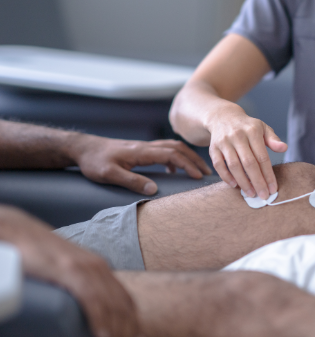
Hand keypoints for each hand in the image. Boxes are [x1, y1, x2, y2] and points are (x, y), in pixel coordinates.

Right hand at [0, 206, 144, 336]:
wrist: (18, 231)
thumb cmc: (38, 255)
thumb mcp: (66, 271)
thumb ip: (80, 286)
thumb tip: (85, 310)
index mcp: (100, 268)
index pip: (125, 300)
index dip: (134, 324)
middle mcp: (98, 267)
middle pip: (121, 307)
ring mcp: (85, 267)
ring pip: (108, 306)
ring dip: (115, 336)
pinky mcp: (69, 269)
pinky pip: (90, 297)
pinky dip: (98, 318)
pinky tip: (101, 336)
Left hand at [71, 136, 211, 194]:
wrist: (84, 148)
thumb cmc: (94, 162)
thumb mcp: (109, 175)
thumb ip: (132, 181)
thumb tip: (154, 189)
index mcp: (142, 152)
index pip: (172, 155)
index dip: (188, 165)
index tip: (199, 177)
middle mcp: (146, 146)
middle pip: (178, 148)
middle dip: (195, 160)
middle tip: (207, 173)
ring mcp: (145, 147)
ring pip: (173, 147)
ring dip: (188, 157)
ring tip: (198, 171)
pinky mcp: (141, 150)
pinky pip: (165, 150)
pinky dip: (176, 158)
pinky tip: (173, 171)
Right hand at [206, 106, 287, 199]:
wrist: (223, 117)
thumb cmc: (248, 127)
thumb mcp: (262, 128)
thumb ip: (273, 139)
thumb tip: (284, 148)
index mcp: (253, 131)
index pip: (262, 157)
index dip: (268, 174)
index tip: (273, 188)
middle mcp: (238, 136)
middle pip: (249, 163)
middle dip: (257, 181)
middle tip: (263, 196)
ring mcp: (224, 142)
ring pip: (234, 165)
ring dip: (242, 182)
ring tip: (251, 193)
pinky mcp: (213, 148)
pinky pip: (218, 165)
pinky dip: (225, 176)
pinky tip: (234, 185)